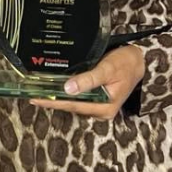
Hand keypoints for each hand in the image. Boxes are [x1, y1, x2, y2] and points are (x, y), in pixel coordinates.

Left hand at [29, 44, 145, 119]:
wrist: (140, 60)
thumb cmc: (126, 63)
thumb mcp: (108, 69)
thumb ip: (89, 79)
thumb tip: (68, 88)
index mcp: (104, 108)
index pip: (73, 105)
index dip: (53, 102)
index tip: (37, 99)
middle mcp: (100, 110)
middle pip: (71, 106)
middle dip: (51, 100)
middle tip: (31, 94)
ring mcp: (98, 105)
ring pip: (73, 103)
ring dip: (57, 97)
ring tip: (37, 91)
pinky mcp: (97, 98)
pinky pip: (78, 97)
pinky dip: (65, 93)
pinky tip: (53, 87)